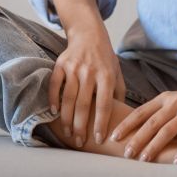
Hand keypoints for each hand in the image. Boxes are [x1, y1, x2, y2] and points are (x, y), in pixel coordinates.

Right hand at [49, 27, 126, 147]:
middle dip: (81, 126)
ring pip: (68, 98)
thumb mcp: (117, 73)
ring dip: (66, 118)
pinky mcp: (61, 63)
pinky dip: (53, 99)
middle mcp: (90, 71)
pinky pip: (55, 84)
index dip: (101, 123)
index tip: (99, 139)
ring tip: (67, 133)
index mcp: (106, 75)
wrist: (89, 34)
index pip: (104, 104)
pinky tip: (54, 112)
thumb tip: (123, 117)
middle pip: (84, 104)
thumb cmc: (105, 58)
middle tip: (79, 142)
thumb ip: (119, 94)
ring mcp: (74, 67)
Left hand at [109, 84, 176, 163]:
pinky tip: (175, 162)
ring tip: (143, 159)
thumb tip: (137, 127)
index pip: (141, 112)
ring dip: (154, 146)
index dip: (126, 125)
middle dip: (136, 139)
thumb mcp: (174, 101)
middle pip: (151, 123)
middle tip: (125, 153)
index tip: (114, 136)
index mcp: (165, 98)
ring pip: (167, 131)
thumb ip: (158, 111)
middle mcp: (175, 104)